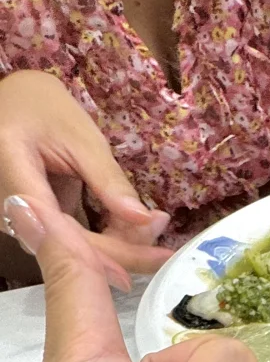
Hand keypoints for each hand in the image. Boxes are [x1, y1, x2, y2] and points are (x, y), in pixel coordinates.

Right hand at [0, 70, 172, 284]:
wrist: (14, 103)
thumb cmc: (42, 108)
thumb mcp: (79, 136)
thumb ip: (108, 179)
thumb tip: (143, 219)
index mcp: (12, 172)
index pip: (62, 229)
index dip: (108, 252)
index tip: (152, 258)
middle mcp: (7, 206)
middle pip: (69, 248)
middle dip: (122, 251)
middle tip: (162, 244)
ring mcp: (18, 220)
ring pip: (72, 251)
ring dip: (116, 247)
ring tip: (152, 231)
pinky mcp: (30, 226)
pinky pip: (70, 243)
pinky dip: (104, 241)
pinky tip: (132, 233)